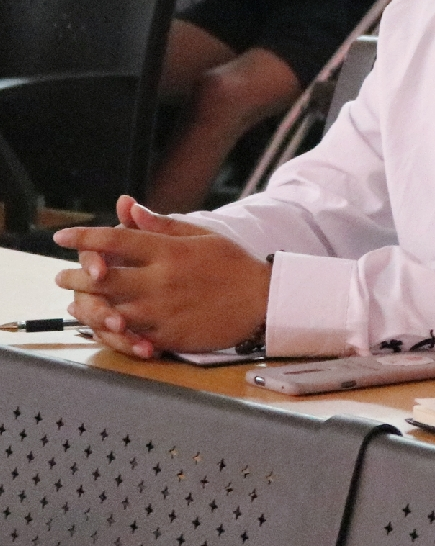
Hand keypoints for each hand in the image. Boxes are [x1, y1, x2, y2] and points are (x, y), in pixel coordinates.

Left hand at [52, 196, 269, 357]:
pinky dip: (110, 331)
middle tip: (62, 275)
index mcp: (169, 251)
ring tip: (75, 303)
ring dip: (86, 306)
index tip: (61, 236)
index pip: (116, 239)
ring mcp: (162, 310)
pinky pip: (129, 336)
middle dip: (75, 276)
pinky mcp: (167, 335)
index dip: (84, 236)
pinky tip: (101, 325)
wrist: (263, 302)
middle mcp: (161, 280)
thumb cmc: (233, 265)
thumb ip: (163, 225)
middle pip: (102, 278)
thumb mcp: (202, 236)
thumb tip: (129, 209)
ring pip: (108, 310)